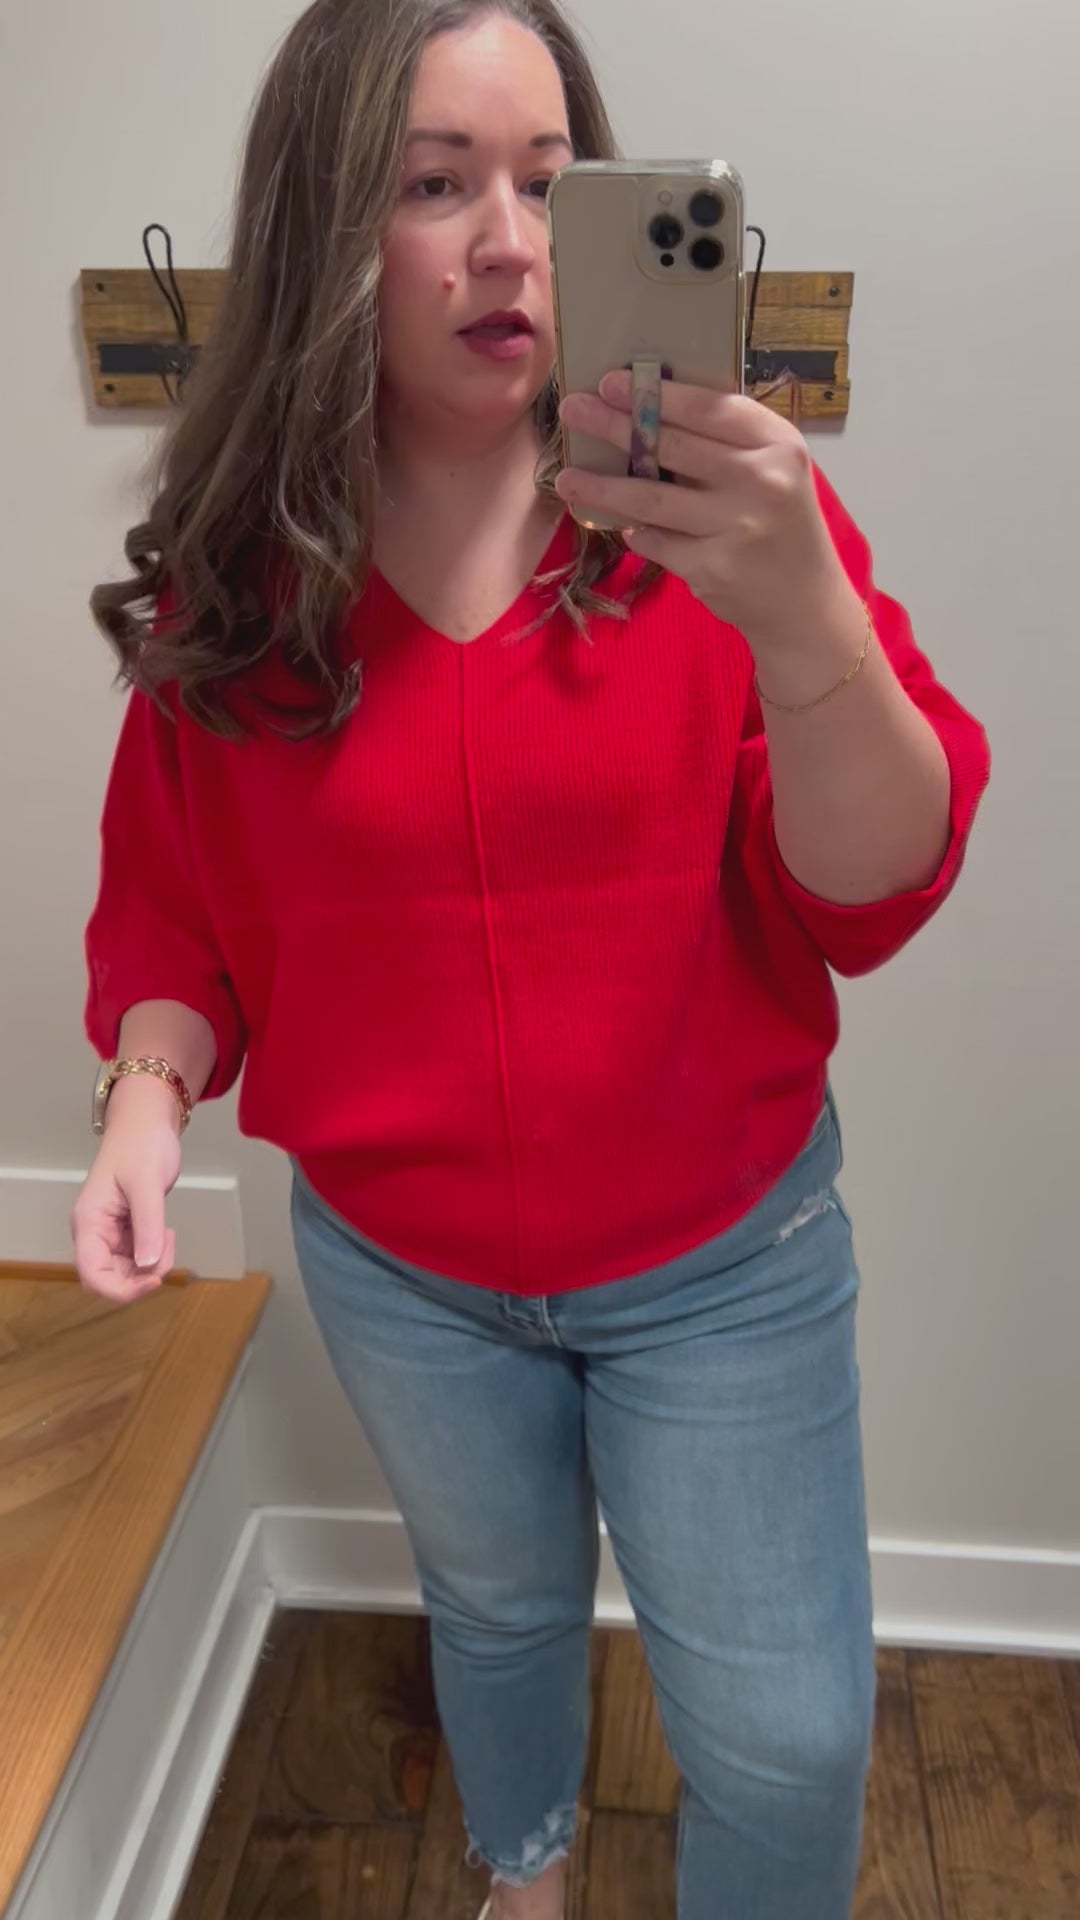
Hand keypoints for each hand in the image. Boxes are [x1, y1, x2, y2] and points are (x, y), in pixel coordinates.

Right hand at [71, 1085, 181, 1301]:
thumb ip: (147, 1225)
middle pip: (110, 1279)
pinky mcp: (125, 1230)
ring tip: (167, 1233)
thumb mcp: (147, 1184)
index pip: (92, 1275)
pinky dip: (154, 1253)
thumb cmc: (142, 1146)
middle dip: (141, 1276)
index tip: (154, 1280)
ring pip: (126, 1271)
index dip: (121, 1290)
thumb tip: (148, 1266)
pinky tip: (164, 1231)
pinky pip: (136, 1257)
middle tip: (167, 1245)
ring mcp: (109, 1233)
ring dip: (151, 1264)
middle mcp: (94, 1233)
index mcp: (89, 1223)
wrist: (146, 1123)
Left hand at [555, 369, 854, 659]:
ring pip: (651, 500)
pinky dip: (635, 534)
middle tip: (572, 409)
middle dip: (614, 425)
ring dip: (602, 486)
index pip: (709, 407)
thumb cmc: (780, 524)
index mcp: (778, 445)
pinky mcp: (712, 569)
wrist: (804, 603)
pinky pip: (655, 542)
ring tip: (566, 477)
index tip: (610, 382)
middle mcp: (761, 482)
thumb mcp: (775, 470)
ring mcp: (736, 528)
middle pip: (672, 446)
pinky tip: (624, 527)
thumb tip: (649, 411)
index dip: (656, 394)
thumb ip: (728, 443)